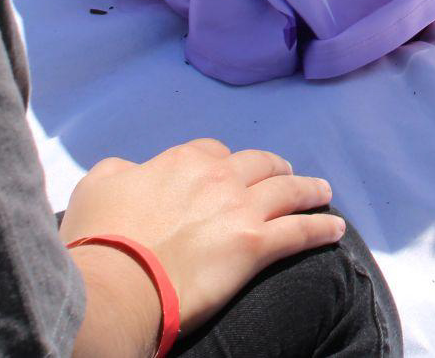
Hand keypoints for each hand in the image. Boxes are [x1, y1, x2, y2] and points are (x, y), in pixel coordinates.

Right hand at [62, 140, 342, 336]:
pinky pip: (300, 231)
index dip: (223, 161)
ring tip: (322, 193)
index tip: (227, 171)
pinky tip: (336, 229)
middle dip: (275, 168)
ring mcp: (241, 210)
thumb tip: (131, 170)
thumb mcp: (97, 186)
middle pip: (259, 165)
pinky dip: (322, 228)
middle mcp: (218, 178)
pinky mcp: (256, 246)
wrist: (115, 283)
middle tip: (285, 174)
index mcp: (181, 162)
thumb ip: (121, 170)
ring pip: (288, 191)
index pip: (212, 151)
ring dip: (308, 190)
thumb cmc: (99, 240)